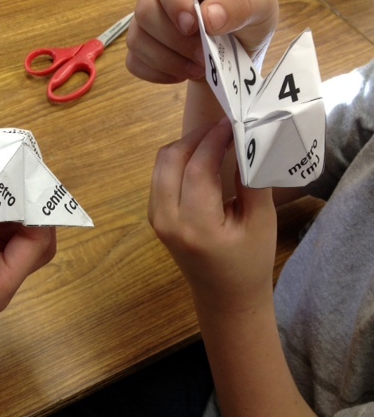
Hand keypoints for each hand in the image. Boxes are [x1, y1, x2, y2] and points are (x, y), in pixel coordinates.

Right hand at [126, 0, 277, 83]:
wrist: (238, 50)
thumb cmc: (248, 18)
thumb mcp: (260, 5)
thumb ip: (241, 5)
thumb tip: (209, 17)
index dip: (173, 2)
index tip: (193, 27)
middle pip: (145, 13)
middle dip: (177, 42)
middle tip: (205, 56)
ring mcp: (147, 20)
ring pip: (137, 40)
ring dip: (169, 62)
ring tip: (198, 67)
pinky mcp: (142, 47)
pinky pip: (135, 62)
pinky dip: (159, 74)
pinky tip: (181, 72)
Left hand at [148, 119, 275, 312]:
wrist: (224, 295)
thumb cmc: (249, 261)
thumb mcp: (260, 221)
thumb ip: (250, 180)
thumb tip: (245, 139)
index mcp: (196, 225)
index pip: (198, 167)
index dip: (214, 138)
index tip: (232, 121)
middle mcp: (168, 220)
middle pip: (171, 159)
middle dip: (196, 137)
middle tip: (223, 127)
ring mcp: (157, 218)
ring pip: (161, 165)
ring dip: (185, 146)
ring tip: (214, 139)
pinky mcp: (155, 216)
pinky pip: (160, 177)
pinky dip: (178, 160)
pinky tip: (201, 158)